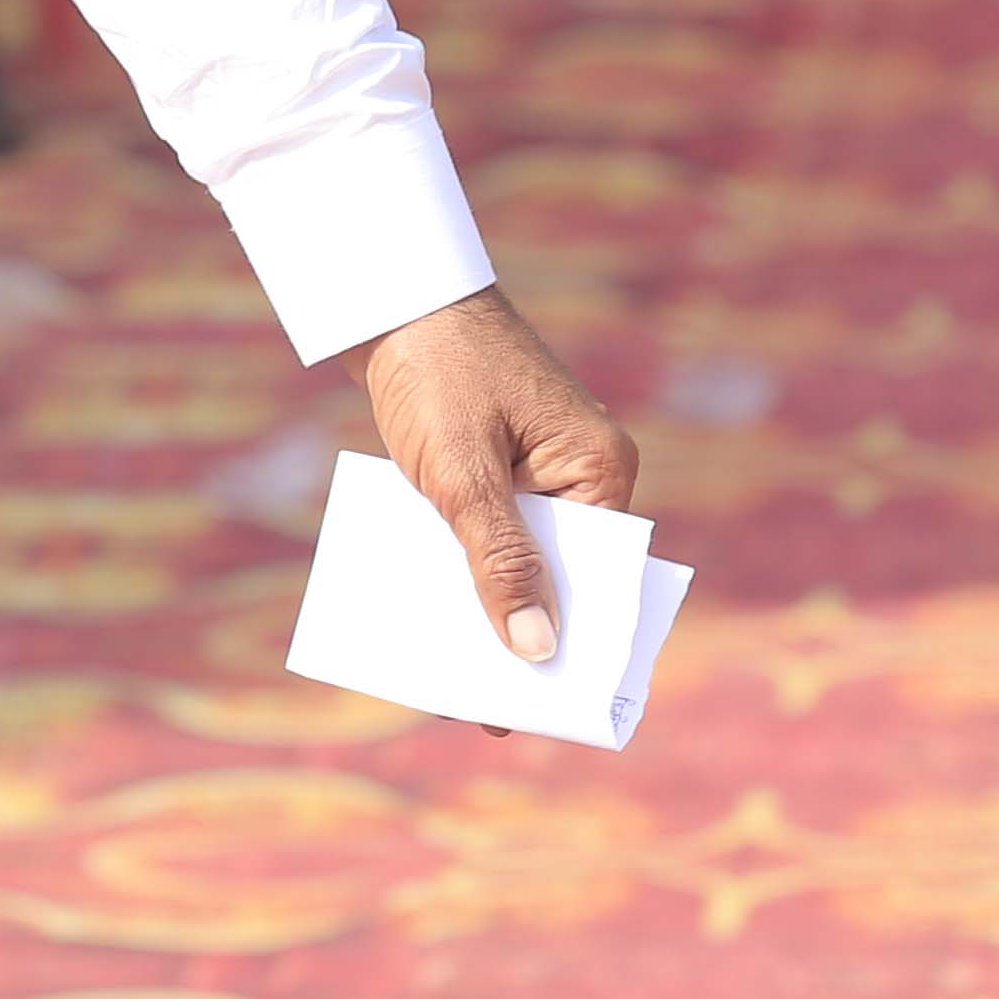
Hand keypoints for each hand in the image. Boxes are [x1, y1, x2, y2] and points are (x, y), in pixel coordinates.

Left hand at [352, 286, 637, 699]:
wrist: (396, 295)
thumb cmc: (438, 370)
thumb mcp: (462, 473)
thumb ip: (499, 558)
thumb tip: (537, 650)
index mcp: (601, 471)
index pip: (600, 579)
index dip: (570, 640)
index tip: (535, 703)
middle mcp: (585, 475)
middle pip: (562, 575)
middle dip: (521, 631)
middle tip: (475, 702)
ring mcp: (543, 471)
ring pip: (521, 558)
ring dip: (483, 602)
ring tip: (440, 667)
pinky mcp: (502, 466)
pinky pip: (492, 530)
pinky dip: (462, 564)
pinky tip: (424, 607)